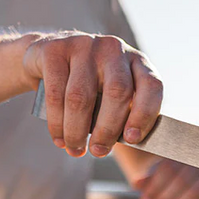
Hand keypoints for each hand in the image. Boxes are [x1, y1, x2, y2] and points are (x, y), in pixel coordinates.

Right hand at [21, 33, 162, 157]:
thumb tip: (131, 143)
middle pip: (117, 93)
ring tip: (75, 150)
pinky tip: (59, 138)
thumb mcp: (113, 93)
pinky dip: (57, 122)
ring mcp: (84, 46)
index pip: (151, 86)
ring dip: (77, 131)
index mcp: (137, 61)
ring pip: (81, 97)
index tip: (132, 139)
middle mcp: (113, 49)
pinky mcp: (54, 50)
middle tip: (98, 152)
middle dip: (108, 129)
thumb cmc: (91, 86)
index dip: (145, 114)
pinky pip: (55, 93)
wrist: (46, 56)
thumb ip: (125, 112)